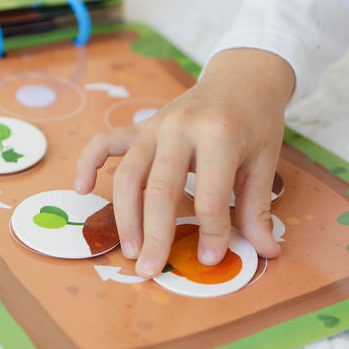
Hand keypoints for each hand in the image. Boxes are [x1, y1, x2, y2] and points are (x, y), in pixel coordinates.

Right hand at [75, 48, 294, 277]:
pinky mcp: (140, 126)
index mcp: (219, 136)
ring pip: (129, 175)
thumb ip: (257, 208)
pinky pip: (105, 142)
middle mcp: (181, 128)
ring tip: (131, 251)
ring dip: (125, 217)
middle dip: (155, 235)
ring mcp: (155, 126)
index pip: (210, 196)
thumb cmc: (255, 122)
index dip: (210, 233)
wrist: (242, 77)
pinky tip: (82, 190)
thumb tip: (267, 251)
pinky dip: (88, 163)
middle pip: (160, 190)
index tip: (210, 259)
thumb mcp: (265, 162)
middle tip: (150, 270)